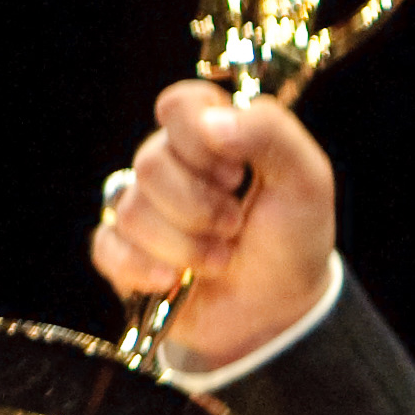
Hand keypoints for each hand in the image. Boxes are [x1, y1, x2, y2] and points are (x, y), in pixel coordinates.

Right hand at [91, 80, 337, 368]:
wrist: (281, 309)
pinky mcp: (124, 253)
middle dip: (201, 207)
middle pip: (151, 163)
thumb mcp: (306, 179)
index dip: (201, 141)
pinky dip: (146, 269)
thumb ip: (269, 133)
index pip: (178, 106)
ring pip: (132, 212)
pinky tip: (176, 279)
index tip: (235, 174)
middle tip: (235, 225)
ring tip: (222, 258)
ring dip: (187, 247)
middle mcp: (170, 164)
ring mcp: (143, 209)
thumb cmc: (293, 237)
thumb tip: (212, 122)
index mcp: (210, 133)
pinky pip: (108, 249)